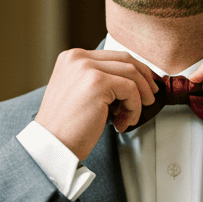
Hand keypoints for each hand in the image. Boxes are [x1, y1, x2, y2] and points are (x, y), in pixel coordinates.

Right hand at [35, 49, 158, 160]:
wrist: (52, 145)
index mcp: (72, 58)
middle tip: (150, 96)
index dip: (135, 70)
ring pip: (131, 73)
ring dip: (139, 97)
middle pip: (125, 59)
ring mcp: (86, 67)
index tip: (145, 84)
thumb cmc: (66, 128)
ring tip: (130, 116)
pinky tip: (122, 122)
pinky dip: (134, 107)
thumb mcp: (80, 94)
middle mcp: (78, 58)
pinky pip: (130, 89)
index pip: (113, 56)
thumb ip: (98, 81)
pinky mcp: (97, 82)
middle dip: (144, 78)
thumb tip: (130, 82)